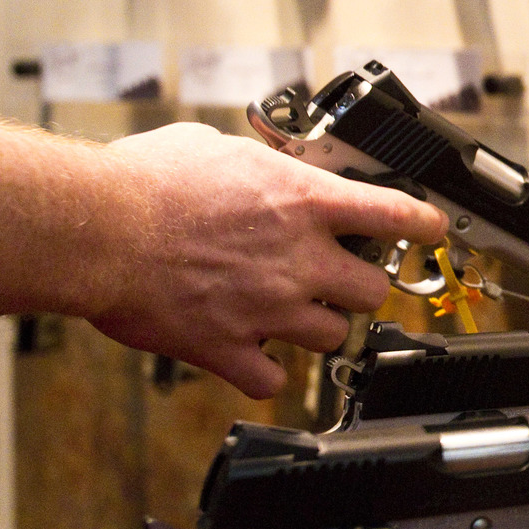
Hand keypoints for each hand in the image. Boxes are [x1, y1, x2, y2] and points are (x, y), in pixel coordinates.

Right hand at [78, 124, 447, 397]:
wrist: (97, 229)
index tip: (431, 229)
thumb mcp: (215, 148)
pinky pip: (271, 381)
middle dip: (360, 286)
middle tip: (338, 278)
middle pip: (373, 290)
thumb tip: (260, 165)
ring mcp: (269, 309)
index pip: (397, 214)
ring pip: (333, 337)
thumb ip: (256, 165)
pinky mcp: (228, 348)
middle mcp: (298, 259)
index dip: (424, 224)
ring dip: (319, 328)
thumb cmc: (144, 182)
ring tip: (293, 314)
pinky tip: (254, 357)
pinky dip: (265, 373)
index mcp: (304, 201)